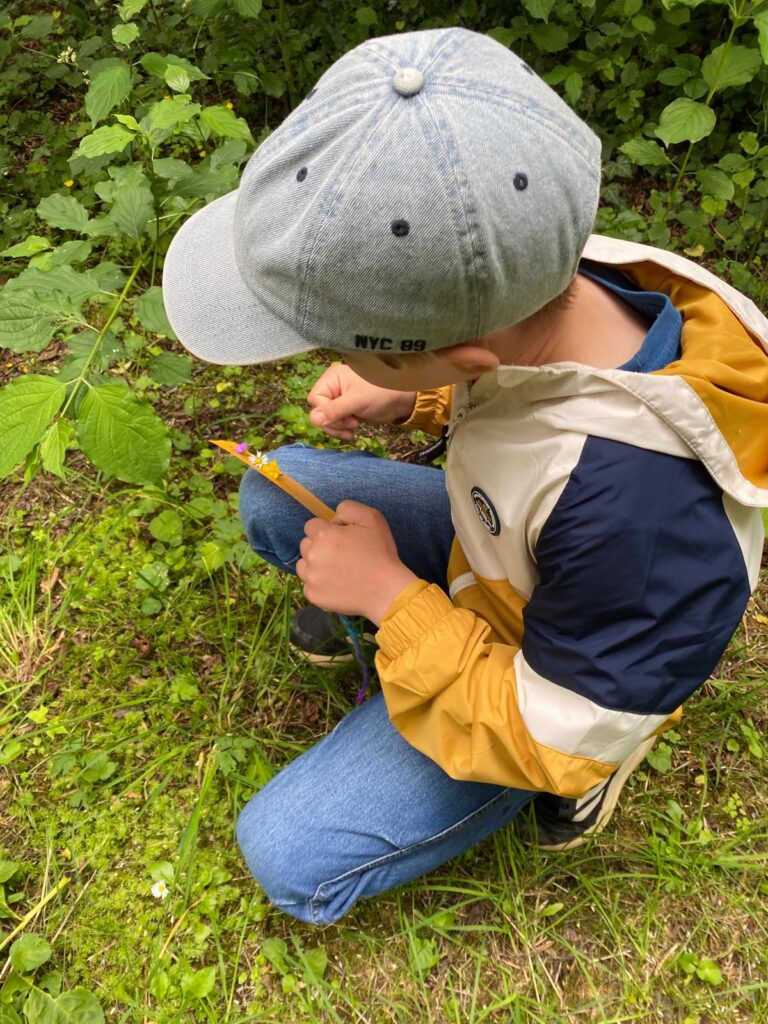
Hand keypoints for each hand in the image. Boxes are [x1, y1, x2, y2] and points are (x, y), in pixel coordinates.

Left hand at [295, 500, 417, 624]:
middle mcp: (312, 555)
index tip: (341, 538)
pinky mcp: (313, 596)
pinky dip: (319, 584)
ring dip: (315, 565)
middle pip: (305, 545)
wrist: (386, 591)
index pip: (311, 526)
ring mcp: (311, 578)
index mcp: (323, 535)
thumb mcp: (371, 518)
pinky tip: (337, 584)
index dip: (327, 530)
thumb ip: (347, 509)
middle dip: (319, 546)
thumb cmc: (380, 553)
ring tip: (337, 570)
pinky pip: (309, 585)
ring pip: (303, 565)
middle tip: (341, 555)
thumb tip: (332, 518)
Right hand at [307, 363, 415, 439]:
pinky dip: (341, 430)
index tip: (344, 417)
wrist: (402, 400)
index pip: (315, 400)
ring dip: (337, 428)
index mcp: (331, 379)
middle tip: (352, 424)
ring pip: (326, 420)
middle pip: (319, 411)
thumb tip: (312, 420)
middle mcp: (333, 388)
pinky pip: (336, 423)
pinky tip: (352, 433)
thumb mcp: (356, 401)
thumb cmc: (380, 392)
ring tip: (353, 429)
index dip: (325, 412)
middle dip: (333, 422)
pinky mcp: (346, 411)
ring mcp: (339, 400)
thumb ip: (334, 410)